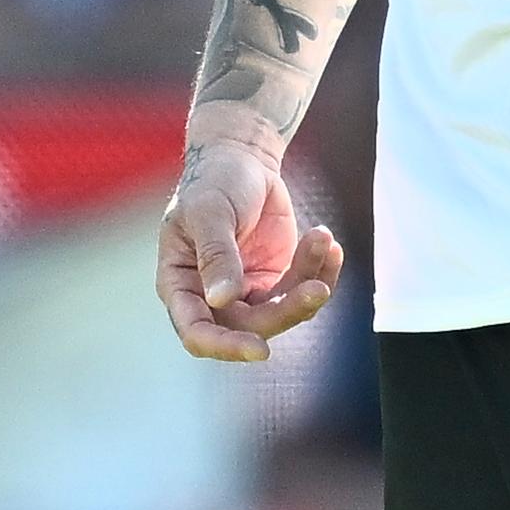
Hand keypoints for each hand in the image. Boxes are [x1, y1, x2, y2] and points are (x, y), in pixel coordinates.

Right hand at [157, 135, 341, 363]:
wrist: (243, 159)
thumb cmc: (215, 182)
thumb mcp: (210, 212)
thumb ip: (216, 255)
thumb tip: (221, 300)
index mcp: (180, 283)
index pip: (197, 331)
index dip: (226, 346)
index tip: (261, 350)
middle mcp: (211, 296)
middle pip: (249, 327)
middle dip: (286, 311)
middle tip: (317, 288)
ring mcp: (246, 290)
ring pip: (282, 312)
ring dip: (309, 284)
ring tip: (322, 239)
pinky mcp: (275, 279)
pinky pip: (302, 289)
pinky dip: (321, 271)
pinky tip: (328, 244)